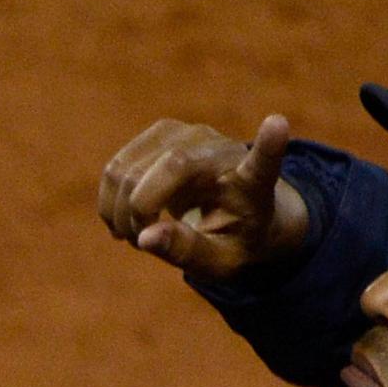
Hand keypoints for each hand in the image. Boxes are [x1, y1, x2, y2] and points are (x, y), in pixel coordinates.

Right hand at [96, 114, 311, 281]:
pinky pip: (115, 167)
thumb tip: (144, 238)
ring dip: (119, 212)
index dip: (269, 145)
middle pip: (167, 168)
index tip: (278, 125)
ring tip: (137, 236)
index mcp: (252, 183)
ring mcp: (189, 133)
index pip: (263, 161)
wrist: (232, 209)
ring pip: (128, 169)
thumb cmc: (232, 238)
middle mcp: (222, 149)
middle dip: (138, 213)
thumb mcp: (218, 261)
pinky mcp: (162, 132)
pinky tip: (126, 220)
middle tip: (143, 246)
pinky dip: (110, 201)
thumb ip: (187, 251)